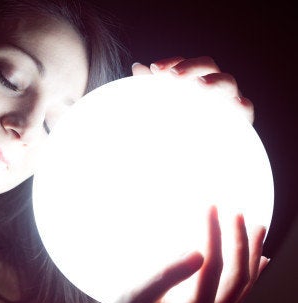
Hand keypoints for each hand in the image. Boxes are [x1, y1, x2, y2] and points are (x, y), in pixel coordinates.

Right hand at [110, 207, 269, 302]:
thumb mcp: (138, 294)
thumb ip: (167, 275)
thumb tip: (198, 253)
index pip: (212, 265)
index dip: (213, 233)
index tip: (210, 207)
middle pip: (237, 276)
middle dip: (240, 241)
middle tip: (236, 214)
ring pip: (243, 284)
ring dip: (251, 254)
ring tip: (257, 227)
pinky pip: (240, 291)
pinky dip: (253, 273)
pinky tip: (261, 259)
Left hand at [131, 56, 254, 123]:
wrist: (191, 158)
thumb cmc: (174, 127)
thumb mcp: (159, 108)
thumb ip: (150, 88)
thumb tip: (138, 66)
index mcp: (192, 79)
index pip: (183, 64)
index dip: (171, 62)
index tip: (155, 69)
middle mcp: (212, 84)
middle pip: (207, 65)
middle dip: (190, 67)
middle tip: (174, 75)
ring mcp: (227, 99)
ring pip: (227, 82)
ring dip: (214, 81)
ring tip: (200, 86)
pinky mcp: (240, 118)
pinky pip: (245, 108)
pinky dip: (241, 104)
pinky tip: (234, 104)